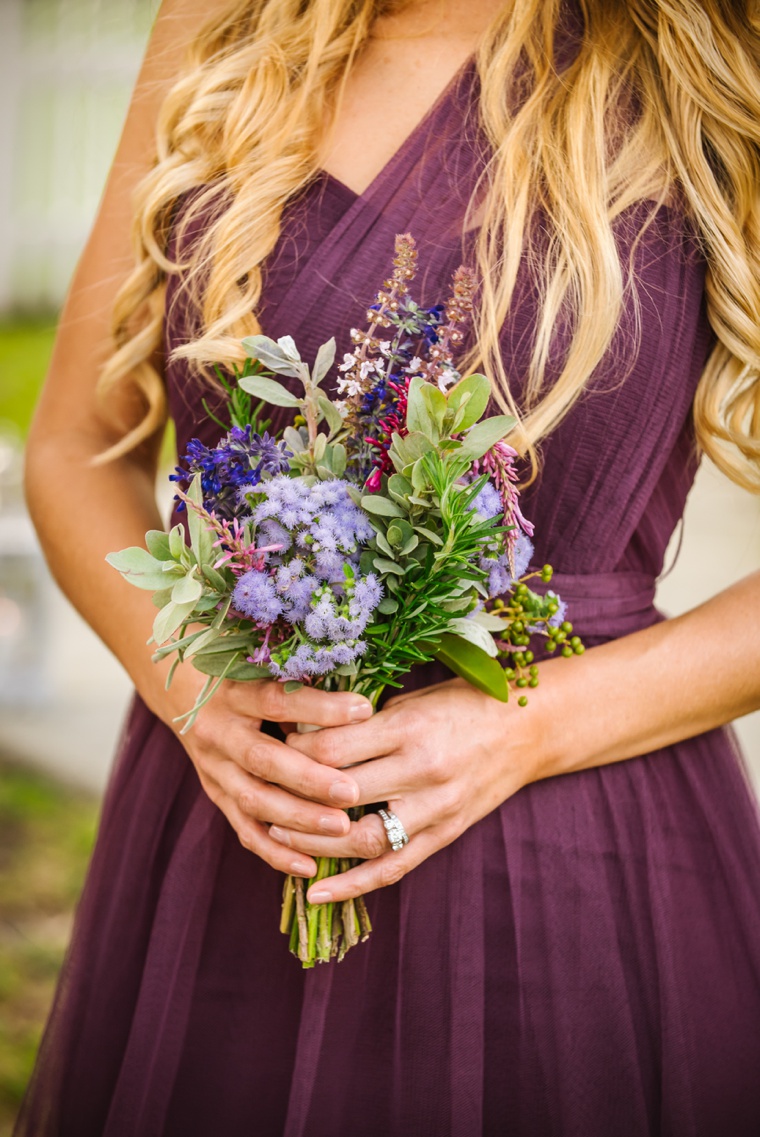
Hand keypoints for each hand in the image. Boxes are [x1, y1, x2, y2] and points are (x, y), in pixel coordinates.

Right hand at [152, 662, 373, 877]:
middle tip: (352, 792)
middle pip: (264, 760)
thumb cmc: (242, 674)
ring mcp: (214, 768)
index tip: (364, 711)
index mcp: (235, 693)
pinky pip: (244, 830)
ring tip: (341, 828)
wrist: (185, 692)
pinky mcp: (215, 795)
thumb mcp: (263, 669)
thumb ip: (303, 684)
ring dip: (298, 818)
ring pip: (253, 800)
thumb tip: (361, 702)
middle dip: (310, 779)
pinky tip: (309, 865)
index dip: (321, 708)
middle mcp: (219, 732)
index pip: (278, 701)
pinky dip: (276, 851)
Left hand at [273, 678, 538, 902]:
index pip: (333, 748)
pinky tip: (316, 892)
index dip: (295, 750)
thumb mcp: (412, 700)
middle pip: (340, 793)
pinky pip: (394, 868)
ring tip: (276, 836)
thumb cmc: (463, 705)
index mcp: (409, 728)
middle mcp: (422, 771)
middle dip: (294, 795)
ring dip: (313, 842)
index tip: (274, 744)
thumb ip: (363, 722)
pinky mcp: (444, 835)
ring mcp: (436, 809)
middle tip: (262, 790)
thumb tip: (302, 735)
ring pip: (362, 838)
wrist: (528, 730)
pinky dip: (352, 885)